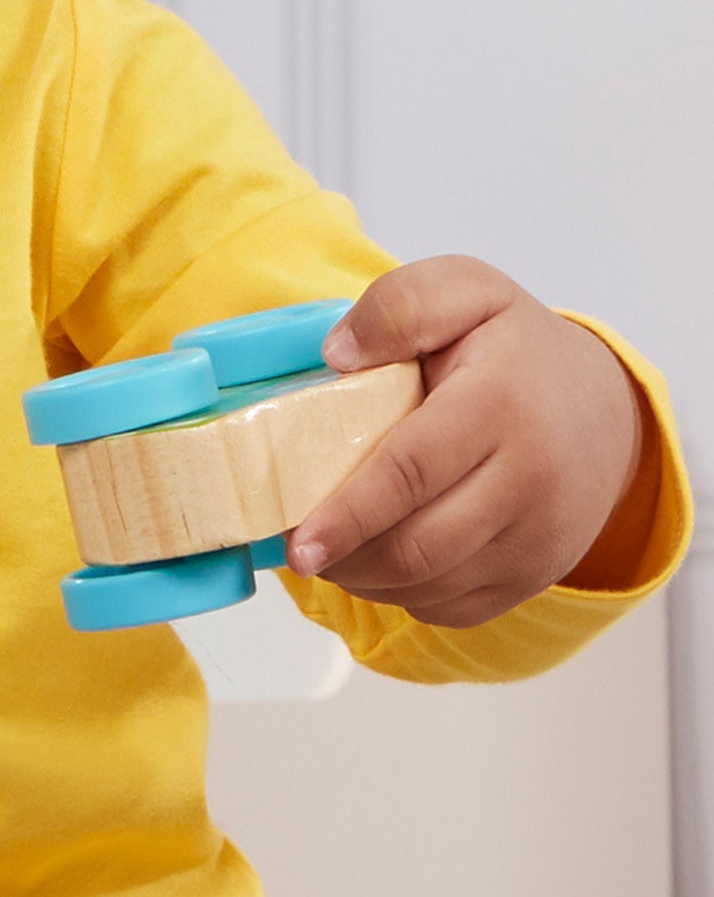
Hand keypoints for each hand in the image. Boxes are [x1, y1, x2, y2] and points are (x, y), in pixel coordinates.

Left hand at [285, 256, 650, 624]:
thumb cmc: (514, 347)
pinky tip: (372, 561)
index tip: (296, 540)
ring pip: (432, 585)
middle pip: (419, 545)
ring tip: (325, 550)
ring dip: (364, 579)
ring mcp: (538, 539)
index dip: (348, 512)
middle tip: (293, 547)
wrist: (603, 406)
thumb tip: (337, 355)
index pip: (411, 471)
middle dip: (345, 557)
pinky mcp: (536, 575)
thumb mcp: (465, 290)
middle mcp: (529, 482)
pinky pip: (454, 607)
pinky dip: (401, 594)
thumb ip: (401, 306)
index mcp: (500, 405)